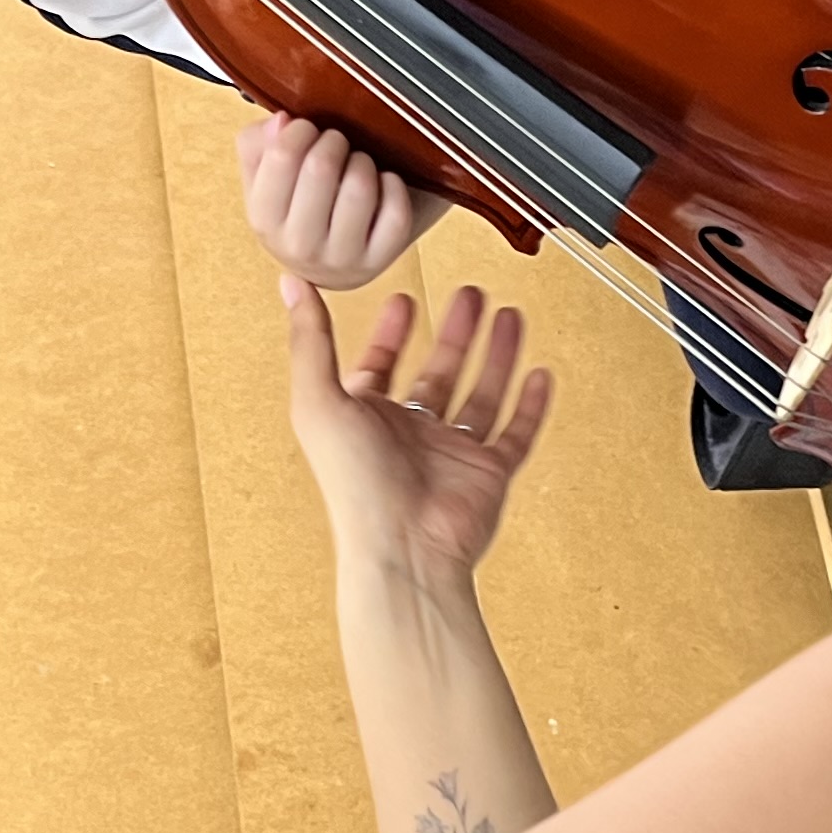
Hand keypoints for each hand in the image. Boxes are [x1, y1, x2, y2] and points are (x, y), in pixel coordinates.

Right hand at [241, 113, 452, 287]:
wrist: (335, 261)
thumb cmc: (301, 206)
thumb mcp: (267, 178)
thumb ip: (258, 143)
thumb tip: (281, 121)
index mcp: (264, 220)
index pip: (281, 155)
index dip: (300, 129)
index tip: (308, 130)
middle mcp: (299, 246)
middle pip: (320, 167)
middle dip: (334, 141)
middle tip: (337, 145)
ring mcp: (341, 258)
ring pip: (360, 186)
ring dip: (363, 162)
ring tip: (358, 164)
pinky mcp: (380, 260)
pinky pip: (396, 211)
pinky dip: (393, 186)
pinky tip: (383, 183)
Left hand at [281, 278, 553, 584]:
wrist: (404, 547)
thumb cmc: (356, 486)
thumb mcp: (319, 399)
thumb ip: (310, 340)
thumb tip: (292, 284)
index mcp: (367, 420)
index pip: (380, 365)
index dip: (390, 333)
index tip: (403, 301)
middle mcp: (410, 435)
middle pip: (439, 371)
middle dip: (455, 332)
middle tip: (470, 295)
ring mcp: (453, 454)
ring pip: (481, 393)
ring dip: (496, 354)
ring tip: (508, 316)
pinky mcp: (489, 474)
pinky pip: (516, 433)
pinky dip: (531, 405)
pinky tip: (539, 374)